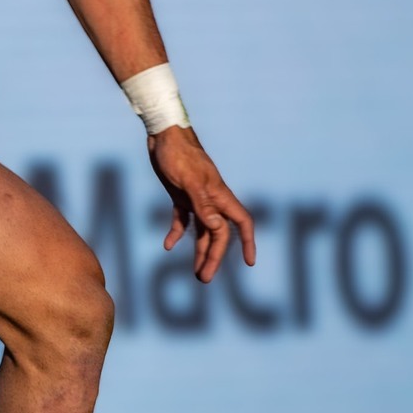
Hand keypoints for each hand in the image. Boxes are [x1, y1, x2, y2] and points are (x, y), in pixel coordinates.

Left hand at [148, 125, 256, 283]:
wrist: (163, 133)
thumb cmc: (178, 154)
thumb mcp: (188, 181)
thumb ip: (203, 205)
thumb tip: (217, 229)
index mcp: (219, 195)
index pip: (241, 222)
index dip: (247, 242)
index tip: (249, 263)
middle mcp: (211, 199)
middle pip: (219, 233)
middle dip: (214, 257)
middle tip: (204, 279)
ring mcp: (196, 198)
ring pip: (203, 230)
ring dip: (200, 251)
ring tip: (195, 273)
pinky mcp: (180, 195)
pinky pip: (183, 219)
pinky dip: (177, 233)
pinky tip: (168, 245)